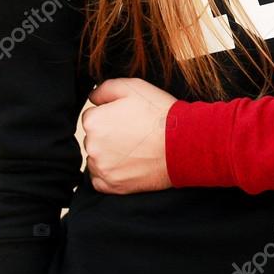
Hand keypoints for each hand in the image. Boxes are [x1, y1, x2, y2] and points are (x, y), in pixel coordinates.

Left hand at [82, 78, 176, 193]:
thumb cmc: (159, 113)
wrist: (182, 144)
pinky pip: (101, 180)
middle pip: (93, 138)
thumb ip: (105, 89)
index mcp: (93, 121)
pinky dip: (111, 173)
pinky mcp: (113, 186)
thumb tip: (92, 98)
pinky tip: (129, 164)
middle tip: (133, 132)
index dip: (109, 115)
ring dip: (109, 154)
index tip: (126, 117)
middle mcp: (93, 146)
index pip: (91, 117)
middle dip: (108, 135)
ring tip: (134, 148)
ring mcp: (102, 168)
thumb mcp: (133, 87)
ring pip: (97, 159)